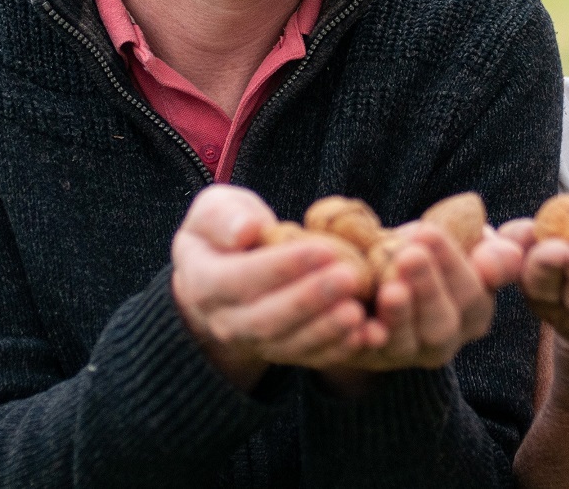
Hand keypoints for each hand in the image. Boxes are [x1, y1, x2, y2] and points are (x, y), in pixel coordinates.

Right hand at [172, 185, 377, 389]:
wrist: (222, 270)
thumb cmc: (226, 230)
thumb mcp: (214, 210)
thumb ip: (224, 217)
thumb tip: (246, 231)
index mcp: (204, 282)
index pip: (241, 279)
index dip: (282, 267)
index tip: (324, 248)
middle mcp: (224, 321)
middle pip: (266, 318)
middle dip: (310, 300)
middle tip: (350, 278)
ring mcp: (252, 342)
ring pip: (287, 344)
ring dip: (325, 330)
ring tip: (358, 311)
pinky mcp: (280, 352)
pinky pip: (307, 357)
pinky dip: (336, 349)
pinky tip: (364, 334)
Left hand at [328, 221, 518, 374]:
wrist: (376, 277)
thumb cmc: (427, 254)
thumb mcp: (463, 246)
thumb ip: (492, 253)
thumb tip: (504, 258)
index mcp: (473, 313)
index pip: (471, 294)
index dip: (450, 263)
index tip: (427, 232)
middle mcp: (443, 342)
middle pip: (441, 325)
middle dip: (426, 288)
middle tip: (409, 255)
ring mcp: (404, 354)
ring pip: (405, 343)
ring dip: (398, 316)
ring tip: (389, 288)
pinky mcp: (366, 358)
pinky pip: (362, 354)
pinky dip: (360, 340)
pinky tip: (357, 322)